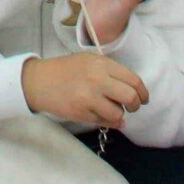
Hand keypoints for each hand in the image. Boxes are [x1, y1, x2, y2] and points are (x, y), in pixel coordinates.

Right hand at [21, 53, 147, 129]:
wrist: (39, 81)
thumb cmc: (66, 70)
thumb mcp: (89, 62)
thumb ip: (110, 73)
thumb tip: (132, 92)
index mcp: (101, 63)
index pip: (133, 79)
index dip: (143, 92)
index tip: (143, 98)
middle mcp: (97, 79)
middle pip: (130, 97)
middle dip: (135, 105)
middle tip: (131, 107)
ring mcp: (89, 97)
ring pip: (118, 113)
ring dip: (119, 114)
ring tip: (111, 110)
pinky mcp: (81, 112)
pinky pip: (104, 122)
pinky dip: (108, 122)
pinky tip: (103, 116)